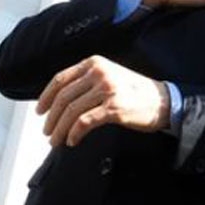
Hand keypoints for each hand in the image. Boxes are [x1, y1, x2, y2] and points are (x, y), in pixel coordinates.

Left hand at [37, 55, 170, 146]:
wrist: (164, 101)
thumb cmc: (136, 92)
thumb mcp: (110, 76)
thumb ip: (88, 82)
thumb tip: (61, 101)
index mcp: (95, 63)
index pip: (60, 79)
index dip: (46, 96)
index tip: (40, 111)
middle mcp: (99, 73)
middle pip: (64, 97)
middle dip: (51, 118)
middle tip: (47, 132)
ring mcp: (107, 90)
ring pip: (72, 111)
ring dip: (60, 129)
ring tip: (56, 141)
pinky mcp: (114, 108)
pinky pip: (85, 122)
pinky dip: (74, 133)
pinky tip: (73, 141)